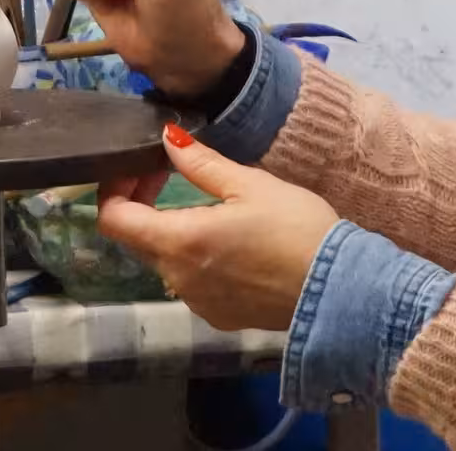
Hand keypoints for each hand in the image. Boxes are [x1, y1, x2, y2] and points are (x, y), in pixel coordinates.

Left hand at [98, 124, 339, 331]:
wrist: (341, 289)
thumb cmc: (297, 229)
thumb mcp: (250, 184)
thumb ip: (201, 163)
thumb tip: (166, 139)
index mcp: (179, 241)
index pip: (114, 219)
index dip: (115, 189)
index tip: (137, 168)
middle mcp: (177, 278)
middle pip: (137, 239)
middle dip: (143, 205)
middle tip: (169, 175)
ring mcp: (197, 302)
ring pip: (165, 261)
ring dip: (171, 232)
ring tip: (207, 208)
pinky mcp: (219, 316)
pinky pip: (191, 283)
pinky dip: (195, 259)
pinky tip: (229, 243)